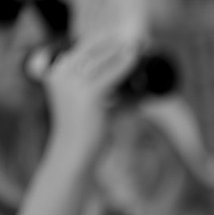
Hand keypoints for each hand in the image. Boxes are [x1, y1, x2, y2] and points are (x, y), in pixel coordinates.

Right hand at [41, 38, 138, 161]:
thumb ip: (99, 91)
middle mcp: (61, 75)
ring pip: (101, 61)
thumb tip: (124, 87)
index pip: (79, 52)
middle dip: (111, 44)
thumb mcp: (86, 104)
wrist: (74, 151)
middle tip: (131, 40)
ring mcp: (73, 83)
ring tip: (136, 46)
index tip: (116, 40)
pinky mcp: (90, 94)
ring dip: (120, 52)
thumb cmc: (82, 131)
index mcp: (54, 73)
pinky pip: (111, 74)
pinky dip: (124, 65)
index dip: (99, 43)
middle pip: (90, 52)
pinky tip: (134, 58)